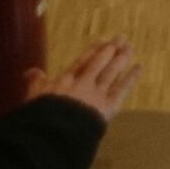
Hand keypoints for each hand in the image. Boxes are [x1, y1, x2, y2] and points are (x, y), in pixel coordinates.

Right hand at [24, 37, 141, 122]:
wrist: (54, 131)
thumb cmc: (41, 115)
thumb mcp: (33, 97)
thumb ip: (35, 82)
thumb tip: (30, 71)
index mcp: (66, 80)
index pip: (82, 62)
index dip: (93, 50)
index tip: (103, 40)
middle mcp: (84, 83)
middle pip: (100, 62)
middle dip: (111, 49)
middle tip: (122, 37)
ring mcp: (97, 93)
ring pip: (113, 72)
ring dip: (122, 58)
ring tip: (130, 46)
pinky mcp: (108, 105)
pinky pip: (122, 89)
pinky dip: (131, 77)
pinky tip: (139, 66)